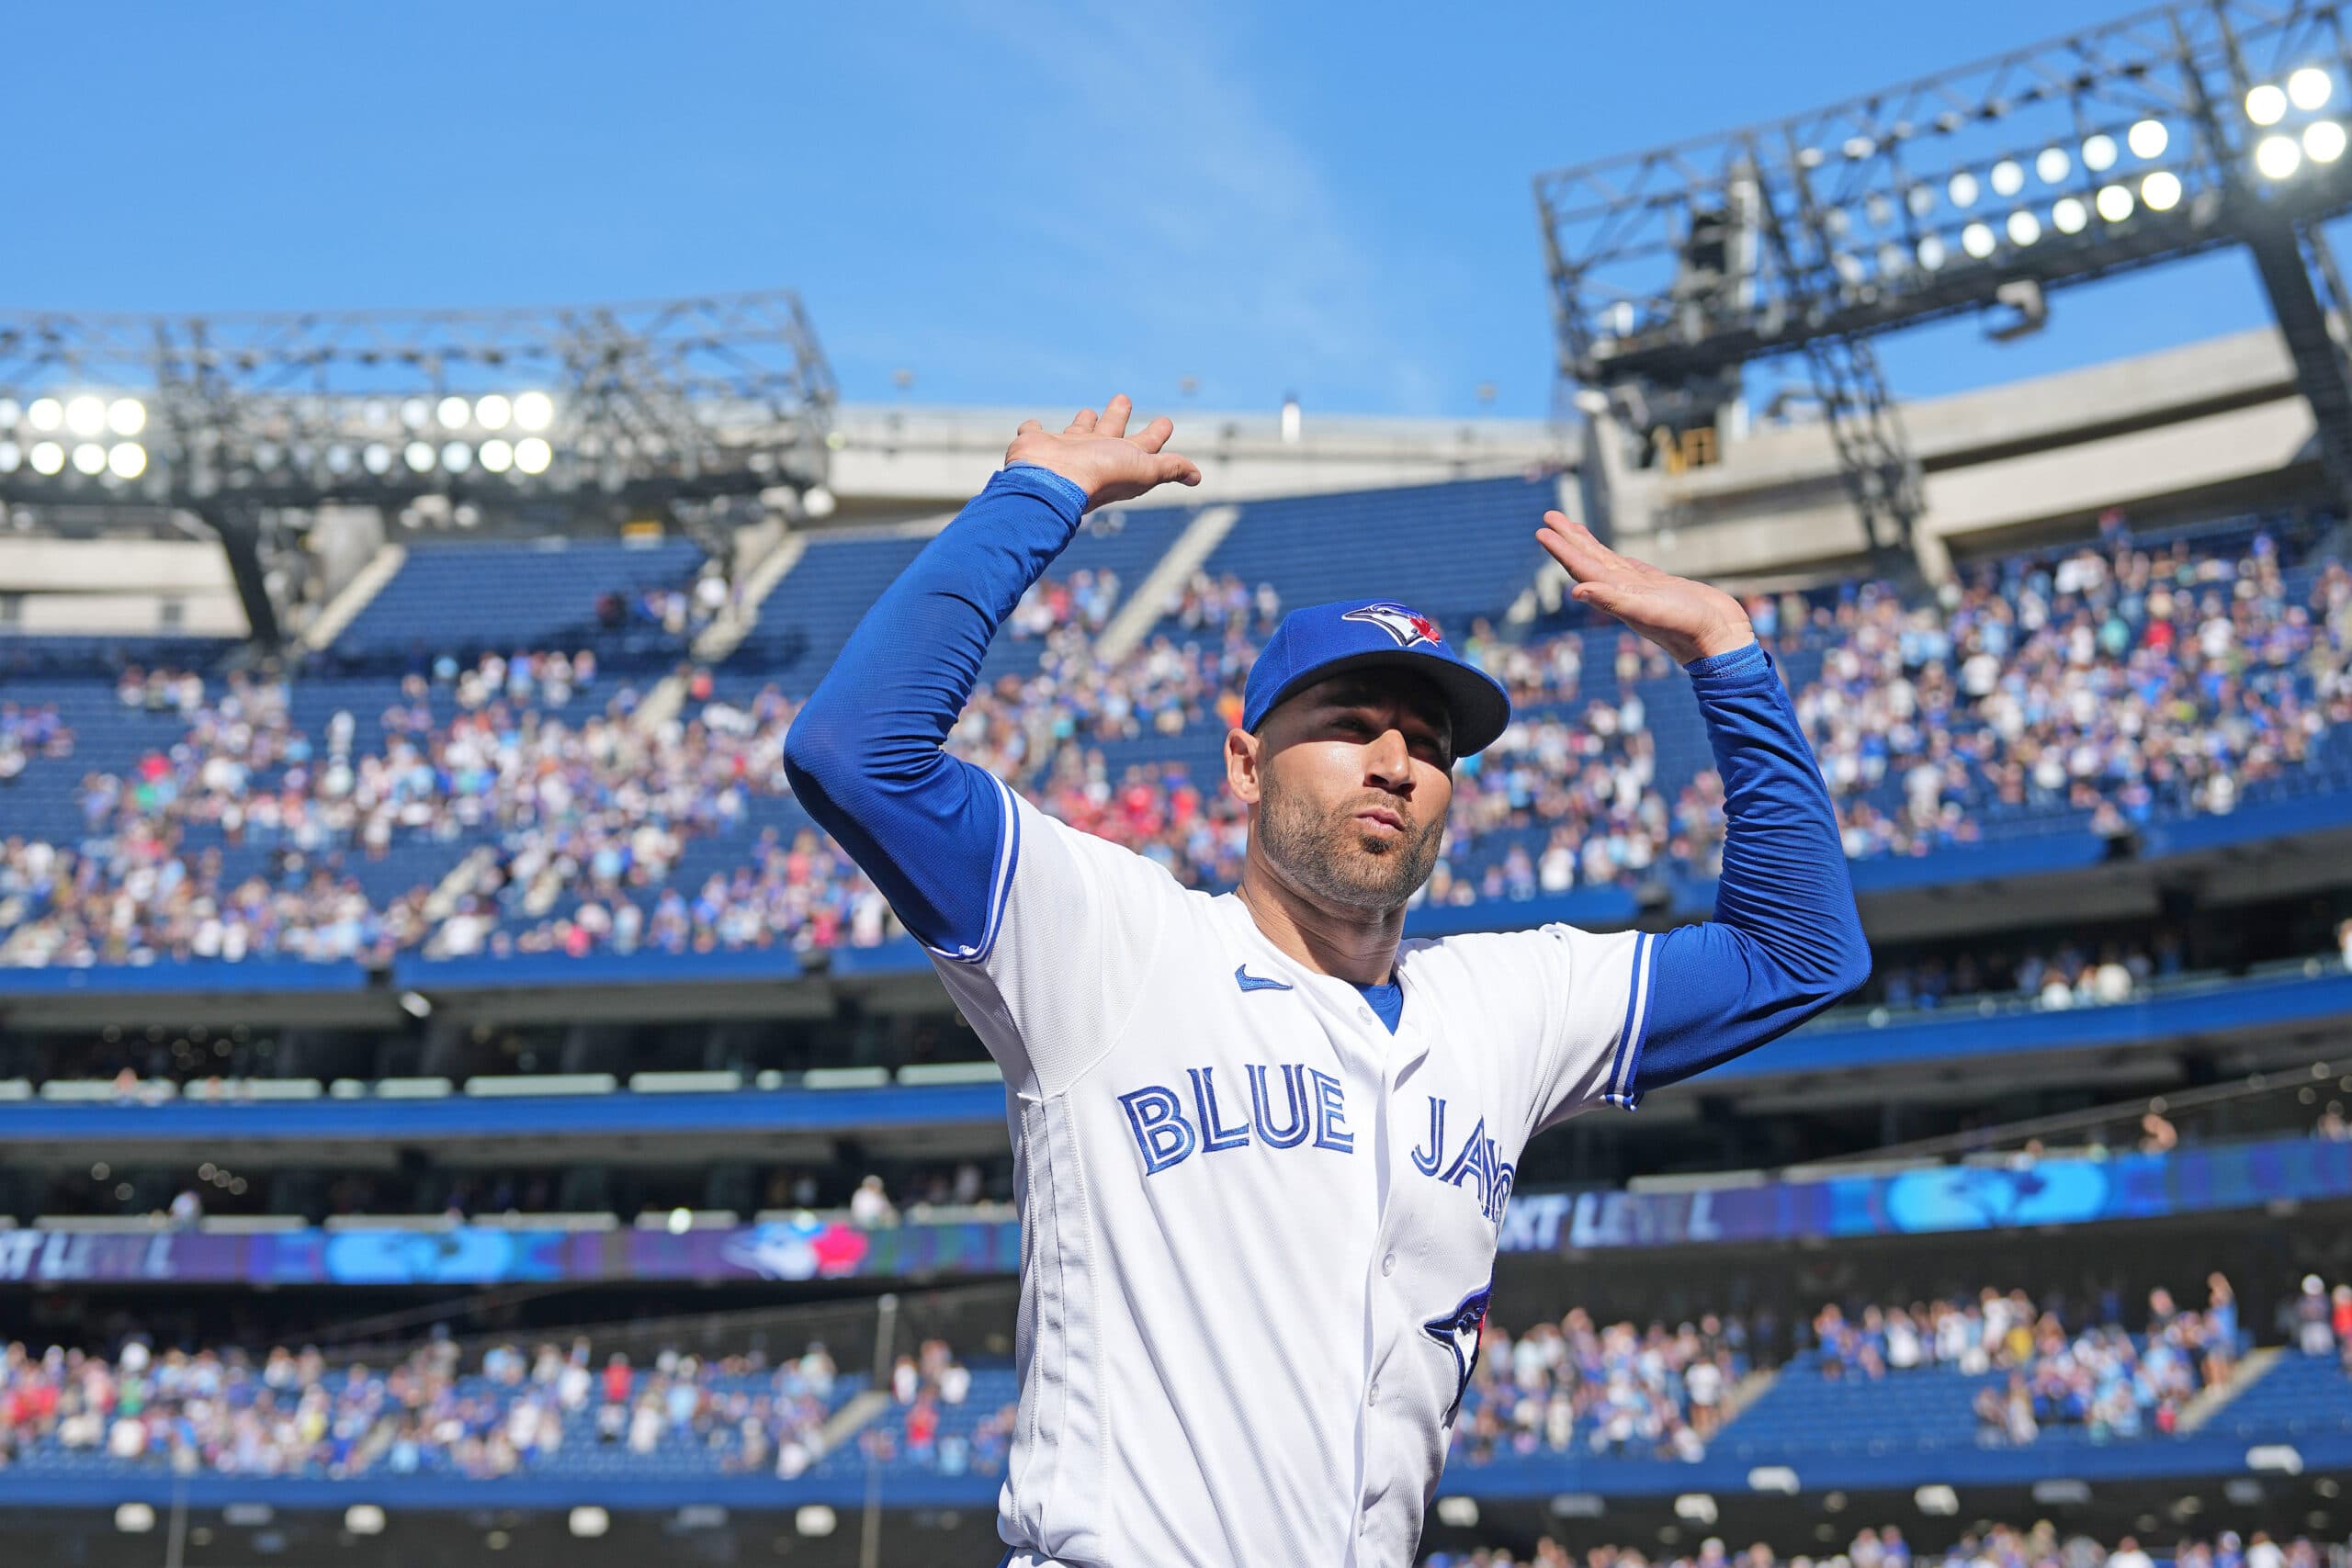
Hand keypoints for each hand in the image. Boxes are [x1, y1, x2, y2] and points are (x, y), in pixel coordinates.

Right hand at [1006, 394, 1201, 511]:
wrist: (1050, 481)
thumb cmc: (1098, 475)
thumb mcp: (1144, 469)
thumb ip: (1169, 468)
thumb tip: (1197, 478)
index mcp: (1119, 458)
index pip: (1145, 443)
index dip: (1157, 431)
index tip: (1166, 420)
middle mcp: (1093, 453)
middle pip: (1110, 430)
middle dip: (1118, 415)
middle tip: (1123, 398)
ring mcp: (1065, 448)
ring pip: (1077, 430)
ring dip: (1083, 422)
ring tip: (1088, 412)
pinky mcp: (1037, 442)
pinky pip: (1033, 431)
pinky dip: (1032, 427)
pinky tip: (1031, 425)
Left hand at [1536, 511, 1755, 665]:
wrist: (1720, 638)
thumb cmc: (1686, 627)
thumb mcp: (1647, 610)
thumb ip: (1611, 600)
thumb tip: (1576, 590)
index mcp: (1616, 595)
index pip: (1581, 567)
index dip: (1561, 549)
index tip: (1541, 530)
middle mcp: (1623, 591)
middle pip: (1588, 559)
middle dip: (1568, 538)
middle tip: (1549, 515)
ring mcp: (1640, 588)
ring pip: (1607, 560)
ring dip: (1587, 543)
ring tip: (1570, 525)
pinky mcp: (1659, 586)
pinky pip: (1629, 566)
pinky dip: (1614, 556)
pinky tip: (1608, 553)